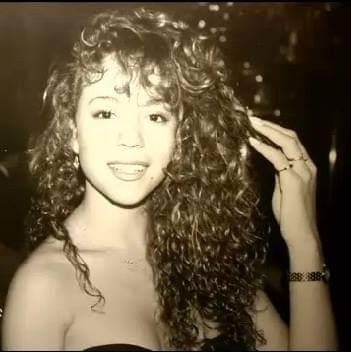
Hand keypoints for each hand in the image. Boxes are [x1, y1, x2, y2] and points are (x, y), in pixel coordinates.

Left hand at [248, 116, 319, 249]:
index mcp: (307, 167)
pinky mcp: (293, 180)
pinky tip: (253, 142)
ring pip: (287, 143)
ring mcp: (302, 172)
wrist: (301, 233)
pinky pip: (277, 158)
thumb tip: (272, 163)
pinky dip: (264, 148)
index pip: (293, 142)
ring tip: (252, 125)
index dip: (277, 131)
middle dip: (271, 126)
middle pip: (291, 137)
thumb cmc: (291, 214)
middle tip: (253, 119)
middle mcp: (307, 166)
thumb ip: (281, 175)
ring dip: (268, 132)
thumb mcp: (286, 189)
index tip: (261, 125)